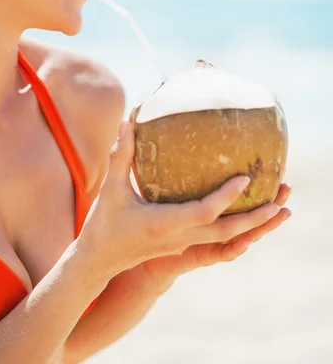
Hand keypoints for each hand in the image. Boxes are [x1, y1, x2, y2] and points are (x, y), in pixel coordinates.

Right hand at [78, 122, 285, 282]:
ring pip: (225, 238)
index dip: (226, 197)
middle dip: (255, 220)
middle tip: (281, 204)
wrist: (100, 258)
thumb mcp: (112, 188)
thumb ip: (122, 155)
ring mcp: (182, 244)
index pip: (204, 213)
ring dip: (252, 225)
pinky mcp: (182, 245)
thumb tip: (127, 121)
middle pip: (226, 233)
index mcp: (164, 224)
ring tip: (276, 209)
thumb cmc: (104, 222)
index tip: (245, 179)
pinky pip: (216, 237)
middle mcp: (179, 238)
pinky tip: (245, 212)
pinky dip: (236, 227)